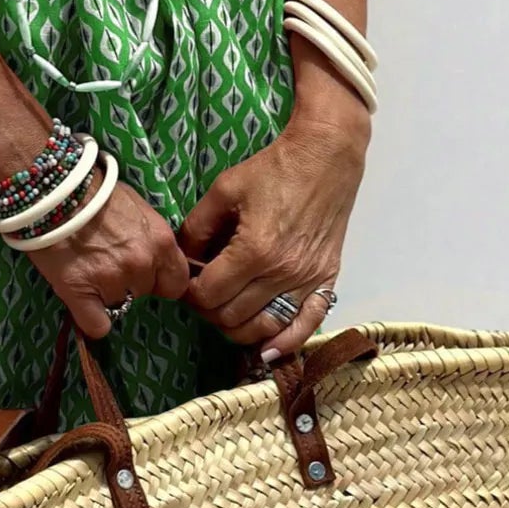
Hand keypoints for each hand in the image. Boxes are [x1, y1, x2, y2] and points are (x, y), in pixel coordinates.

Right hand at [22, 165, 191, 339]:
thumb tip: (151, 256)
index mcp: (161, 242)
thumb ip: (150, 237)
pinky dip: (90, 318)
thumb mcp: (138, 208)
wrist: (53, 188)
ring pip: (120, 306)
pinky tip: (82, 301)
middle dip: (132, 283)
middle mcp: (142, 264)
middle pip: (147, 292)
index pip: (178, 282)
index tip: (147, 274)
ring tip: (87, 267)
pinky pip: (97, 325)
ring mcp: (112, 281)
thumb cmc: (95, 191)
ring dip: (107, 294)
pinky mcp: (80, 294)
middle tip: (109, 263)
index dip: (161, 279)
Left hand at [175, 112, 367, 359]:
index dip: (189, 292)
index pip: (208, 294)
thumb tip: (181, 257)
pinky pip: (307, 325)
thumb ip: (197, 227)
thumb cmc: (273, 169)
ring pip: (265, 327)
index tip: (186, 282)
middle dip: (210, 310)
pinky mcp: (326, 280)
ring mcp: (307, 280)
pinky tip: (268, 350)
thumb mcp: (224, 189)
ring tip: (228, 311)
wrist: (325, 157)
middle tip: (204, 293)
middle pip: (232, 316)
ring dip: (240, 328)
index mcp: (253, 249)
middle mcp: (282, 272)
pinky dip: (287, 342)